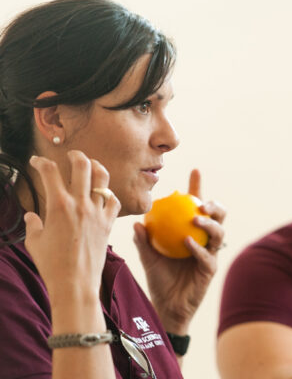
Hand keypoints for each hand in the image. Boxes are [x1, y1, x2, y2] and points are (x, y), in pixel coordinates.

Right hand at [24, 151, 119, 301]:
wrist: (75, 283)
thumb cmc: (51, 265)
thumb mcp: (35, 242)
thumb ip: (33, 224)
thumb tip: (30, 215)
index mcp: (58, 205)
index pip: (50, 171)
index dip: (41, 161)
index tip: (37, 161)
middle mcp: (80, 204)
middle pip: (82, 165)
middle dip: (75, 155)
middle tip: (71, 154)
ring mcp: (97, 212)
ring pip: (103, 178)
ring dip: (97, 167)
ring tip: (92, 165)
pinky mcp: (109, 223)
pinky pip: (114, 201)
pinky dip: (109, 195)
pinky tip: (104, 195)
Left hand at [133, 169, 225, 333]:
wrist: (166, 307)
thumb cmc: (158, 279)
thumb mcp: (148, 257)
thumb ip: (143, 240)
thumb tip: (137, 222)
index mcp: (192, 232)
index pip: (197, 206)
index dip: (198, 187)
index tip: (195, 170)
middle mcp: (205, 240)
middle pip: (219, 217)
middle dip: (215, 205)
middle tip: (201, 202)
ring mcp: (210, 255)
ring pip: (219, 233)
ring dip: (209, 224)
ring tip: (195, 218)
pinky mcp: (210, 270)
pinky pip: (207, 256)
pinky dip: (198, 247)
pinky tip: (188, 241)